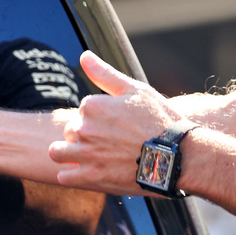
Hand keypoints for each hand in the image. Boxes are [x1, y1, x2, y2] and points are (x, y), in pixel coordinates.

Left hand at [49, 51, 183, 193]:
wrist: (178, 156)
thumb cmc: (160, 120)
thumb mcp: (135, 90)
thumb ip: (104, 74)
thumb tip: (84, 56)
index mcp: (92, 105)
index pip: (82, 110)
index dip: (98, 116)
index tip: (116, 124)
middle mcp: (84, 128)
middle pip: (70, 130)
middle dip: (84, 135)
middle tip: (109, 142)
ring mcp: (86, 154)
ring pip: (58, 152)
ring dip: (69, 153)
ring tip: (90, 157)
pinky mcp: (91, 178)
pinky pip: (64, 177)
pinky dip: (72, 175)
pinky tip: (88, 173)